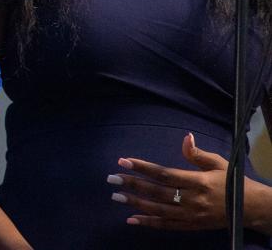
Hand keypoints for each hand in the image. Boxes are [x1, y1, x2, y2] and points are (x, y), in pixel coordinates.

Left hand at [109, 133, 242, 229]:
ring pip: (158, 210)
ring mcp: (191, 215)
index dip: (143, 167)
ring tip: (116, 195)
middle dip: (133, 184)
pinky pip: (166, 226)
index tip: (124, 161)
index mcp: (199, 182)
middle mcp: (193, 200)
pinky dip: (148, 223)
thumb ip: (198, 154)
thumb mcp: (218, 164)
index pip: (165, 174)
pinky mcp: (191, 226)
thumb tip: (185, 137)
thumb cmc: (231, 182)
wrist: (250, 209)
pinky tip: (131, 219)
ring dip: (135, 203)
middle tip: (112, 178)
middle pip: (157, 192)